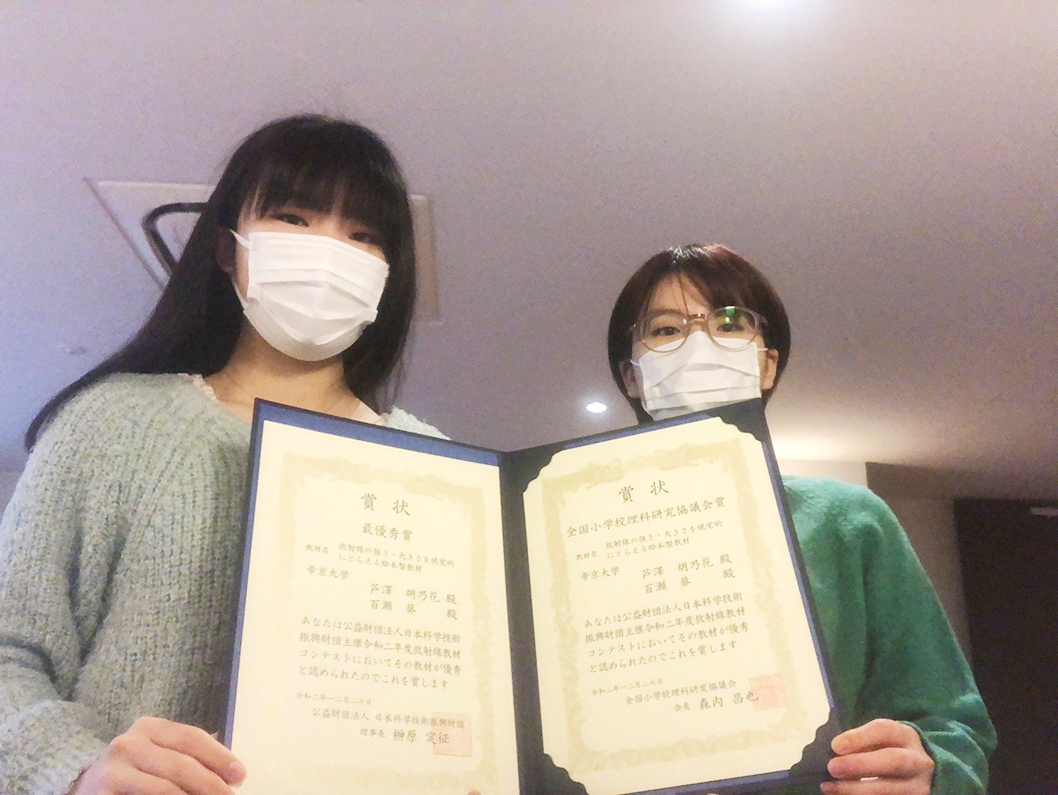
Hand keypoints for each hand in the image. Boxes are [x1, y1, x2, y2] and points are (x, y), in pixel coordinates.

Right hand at [69, 716, 245, 794]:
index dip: (219, 756)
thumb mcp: (158, 752)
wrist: (83, 787)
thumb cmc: (131, 770)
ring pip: (165, 789)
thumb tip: (230, 765)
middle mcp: (128, 743)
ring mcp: (113, 770)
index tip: (239, 775)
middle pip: (181, 764)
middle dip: (210, 784)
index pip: (192, 738)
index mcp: (148, 727)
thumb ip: (188, 752)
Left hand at [821, 718, 933, 793]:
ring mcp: (920, 786)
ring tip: (831, 787)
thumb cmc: (891, 751)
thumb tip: (834, 751)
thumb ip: (862, 742)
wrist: (923, 775)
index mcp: (906, 736)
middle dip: (861, 764)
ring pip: (892, 789)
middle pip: (894, 761)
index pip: (885, 730)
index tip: (835, 746)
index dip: (859, 737)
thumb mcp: (883, 740)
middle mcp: (918, 761)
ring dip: (857, 789)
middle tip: (832, 768)